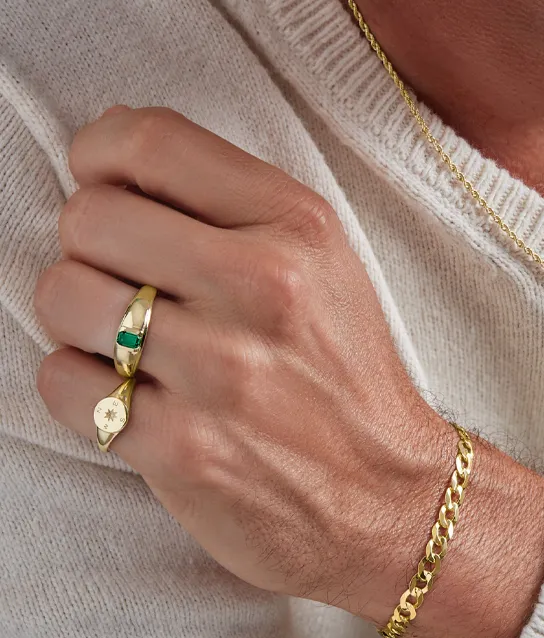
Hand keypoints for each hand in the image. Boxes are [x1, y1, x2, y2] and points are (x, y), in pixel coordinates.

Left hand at [32, 105, 457, 621]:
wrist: (387, 495)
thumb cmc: (348, 375)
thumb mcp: (327, 263)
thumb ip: (234, 202)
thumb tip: (115, 152)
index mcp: (299, 227)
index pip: (150, 142)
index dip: (100, 155)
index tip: (105, 186)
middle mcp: (262, 288)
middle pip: (88, 217)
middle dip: (93, 247)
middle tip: (131, 281)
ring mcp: (220, 371)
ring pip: (62, 296)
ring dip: (80, 320)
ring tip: (132, 341)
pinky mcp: (181, 448)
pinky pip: (62, 382)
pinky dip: (82, 388)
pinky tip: (132, 395)